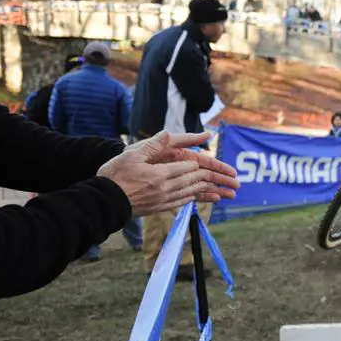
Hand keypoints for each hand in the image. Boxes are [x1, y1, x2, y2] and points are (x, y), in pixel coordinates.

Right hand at [99, 131, 239, 216]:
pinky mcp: (159, 207)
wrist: (103, 201)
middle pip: (197, 182)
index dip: (207, 166)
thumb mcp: (132, 155)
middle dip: (219, 182)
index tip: (222, 166)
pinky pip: (183, 202)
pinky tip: (203, 198)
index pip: (191, 168)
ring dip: (213, 193)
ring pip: (193, 194)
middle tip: (237, 184)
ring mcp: (164, 200)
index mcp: (161, 175)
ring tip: (228, 195)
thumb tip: (169, 133)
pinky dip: (197, 200)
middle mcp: (166, 189)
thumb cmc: (114, 176)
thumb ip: (153, 145)